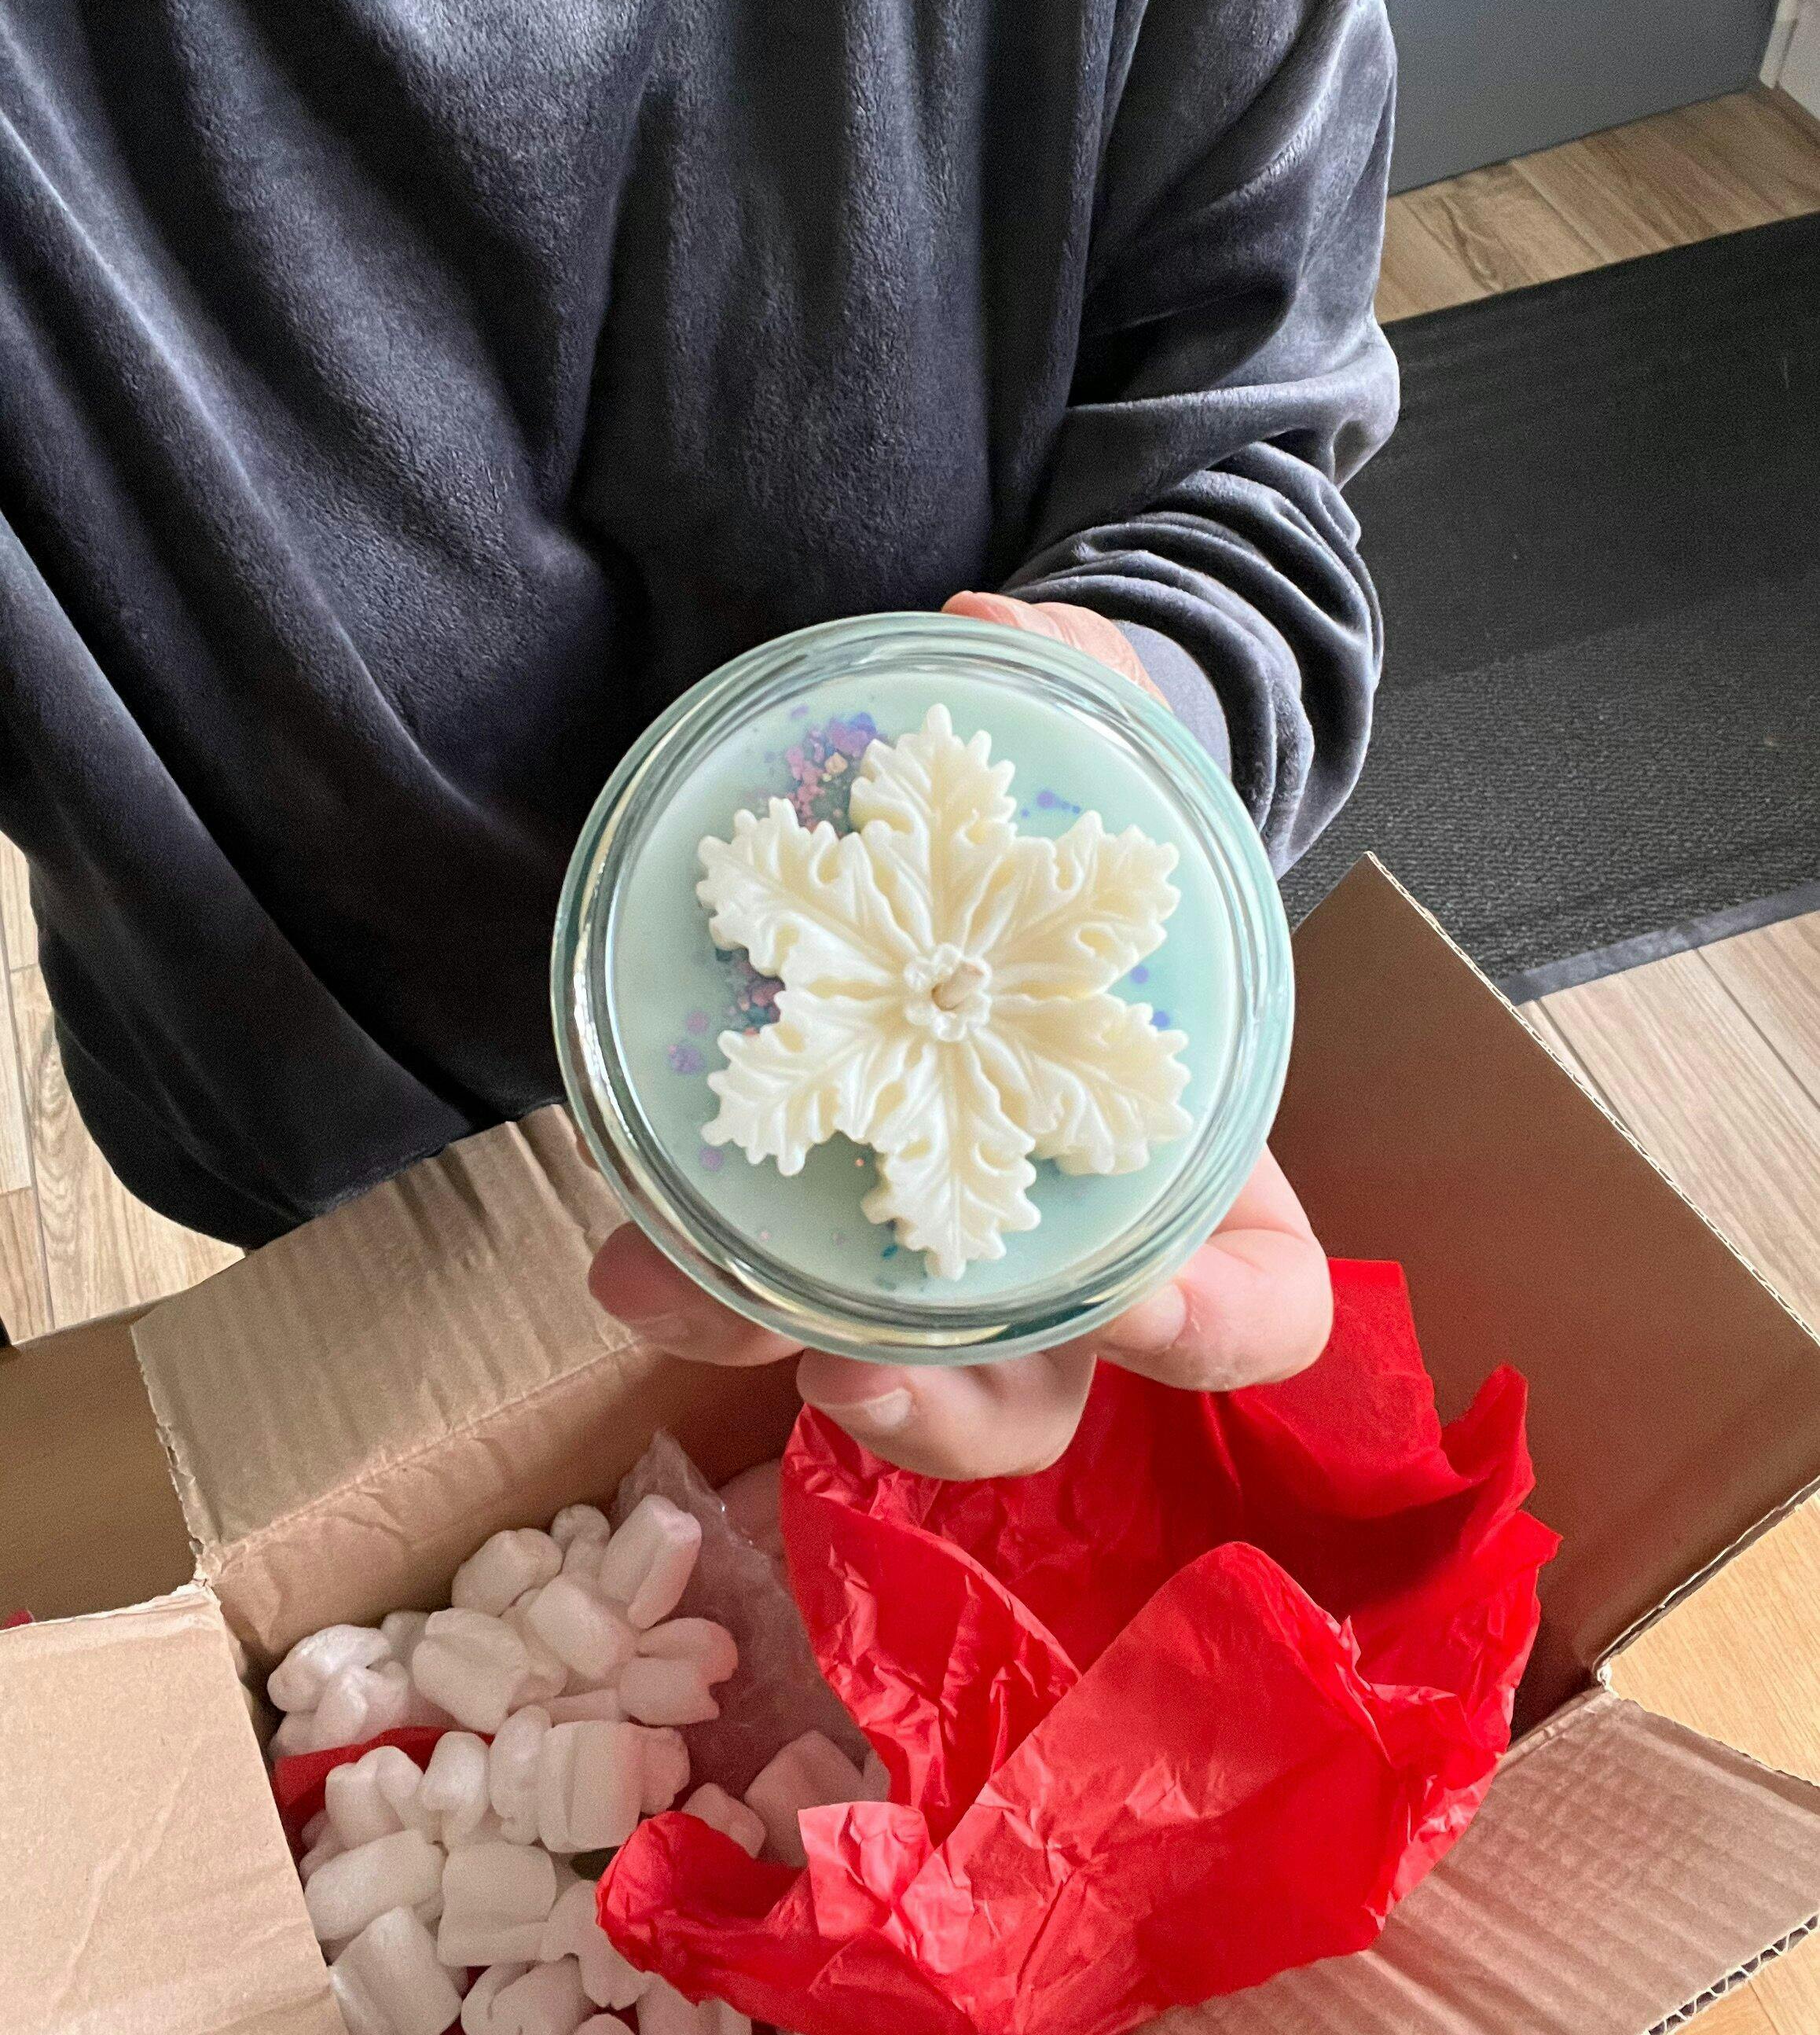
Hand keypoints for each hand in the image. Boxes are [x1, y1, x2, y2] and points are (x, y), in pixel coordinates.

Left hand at [583, 589, 1331, 1476]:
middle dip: (951, 1412)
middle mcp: (1070, 1248)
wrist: (992, 861)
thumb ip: (1084, 678)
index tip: (1135, 1307)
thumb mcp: (1109, 741)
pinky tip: (620, 1249)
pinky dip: (697, 1295)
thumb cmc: (1086, 831)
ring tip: (675, 1297)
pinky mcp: (818, 1240)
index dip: (1212, 1331)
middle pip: (1045, 1400)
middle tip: (854, 1368)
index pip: (1258, 1301)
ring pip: (897, 1394)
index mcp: (1187, 1162)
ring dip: (790, 1373)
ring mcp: (942, 1263)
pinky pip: (769, 1311)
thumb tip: (992, 623)